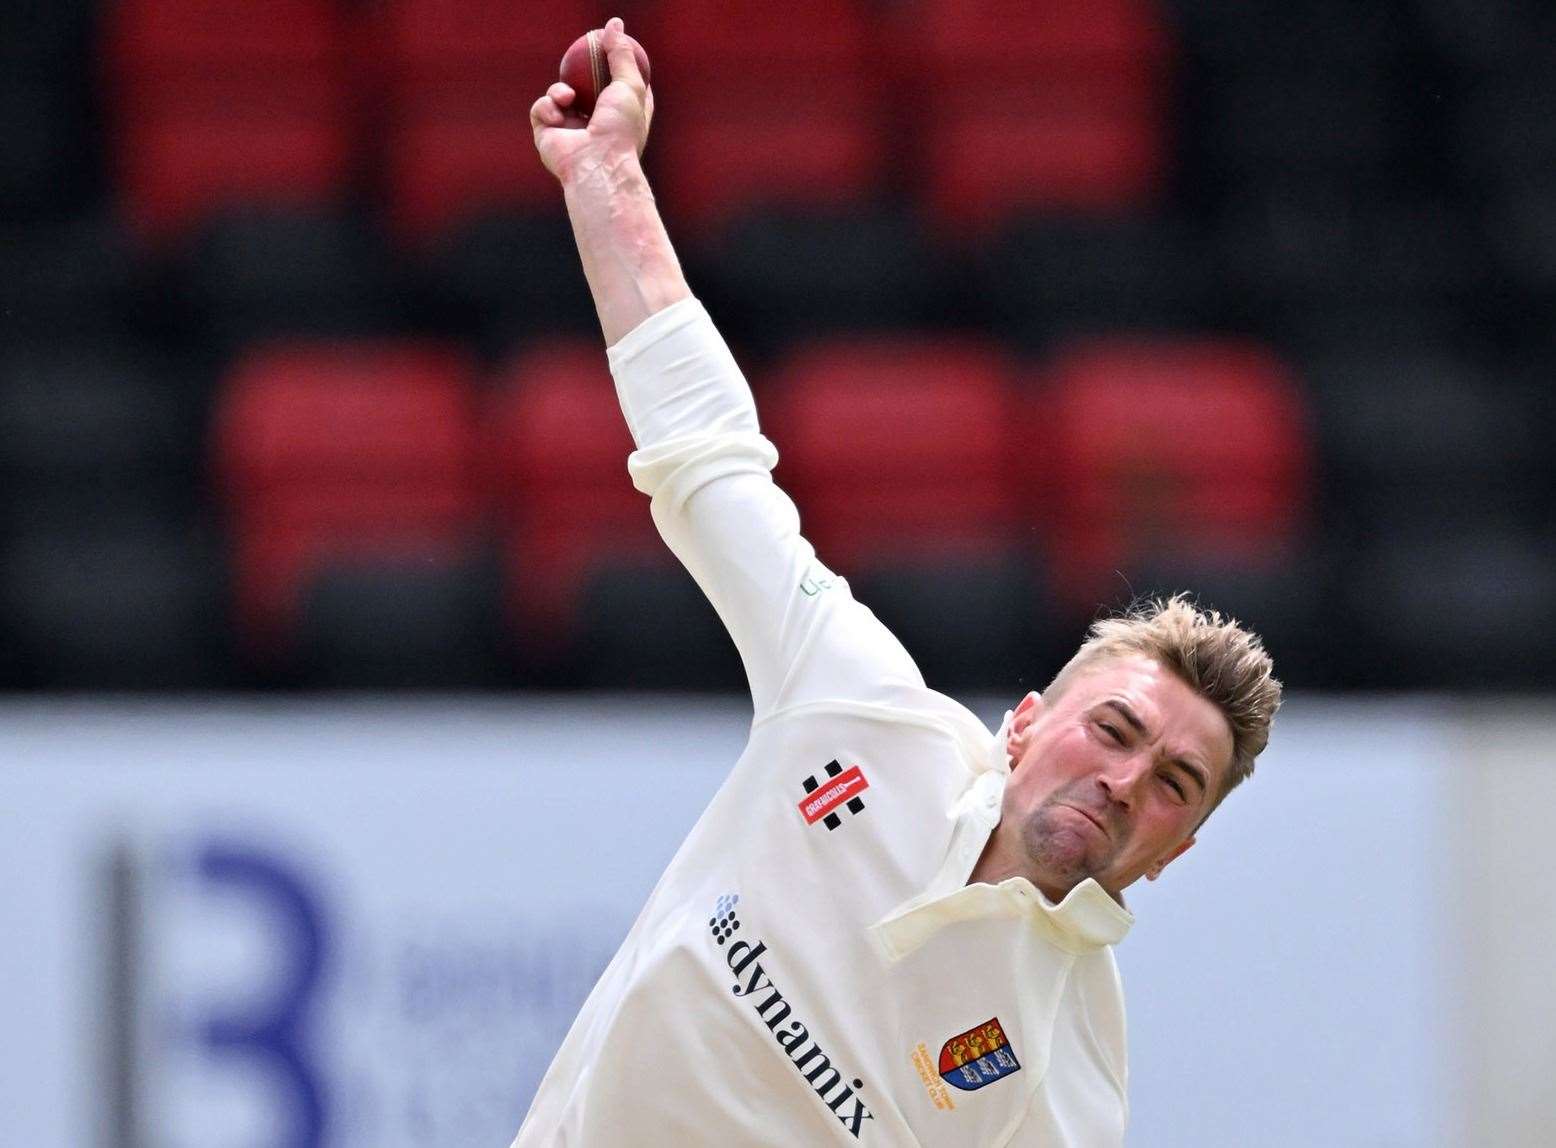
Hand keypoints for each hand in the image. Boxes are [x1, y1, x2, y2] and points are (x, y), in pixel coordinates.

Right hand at [531, 17, 654, 182]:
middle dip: (578, 73)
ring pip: (557, 95)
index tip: (612, 47)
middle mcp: (595, 125)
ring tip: (566, 96)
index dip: (614, 68)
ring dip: (558, 90)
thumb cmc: (619, 130)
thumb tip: (614, 24)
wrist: (595, 165)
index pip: (617, 87)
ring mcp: (570, 131)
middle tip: (577, 52)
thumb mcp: (630, 84)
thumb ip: (621, 54)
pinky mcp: (547, 137)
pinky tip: (555, 114)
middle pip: (584, 89)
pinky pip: (540, 110)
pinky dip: (546, 107)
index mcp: (619, 117)